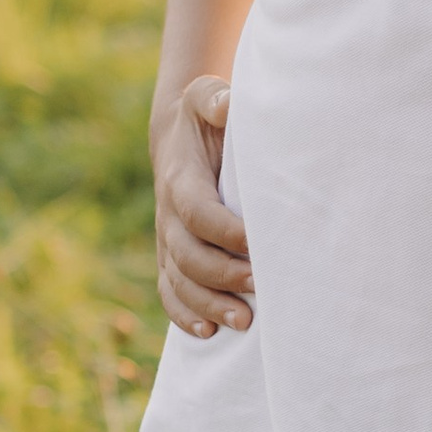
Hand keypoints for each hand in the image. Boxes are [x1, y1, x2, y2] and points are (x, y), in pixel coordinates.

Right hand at [153, 74, 253, 336]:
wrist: (178, 137)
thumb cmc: (205, 118)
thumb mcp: (206, 98)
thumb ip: (216, 100)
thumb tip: (228, 105)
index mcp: (180, 181)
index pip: (199, 214)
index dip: (226, 231)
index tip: (259, 242)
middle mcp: (169, 216)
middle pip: (189, 256)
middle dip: (225, 275)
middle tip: (263, 285)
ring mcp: (168, 241)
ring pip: (180, 281)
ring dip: (209, 304)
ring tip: (244, 321)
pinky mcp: (172, 257)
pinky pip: (170, 293)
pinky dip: (185, 316)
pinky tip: (208, 333)